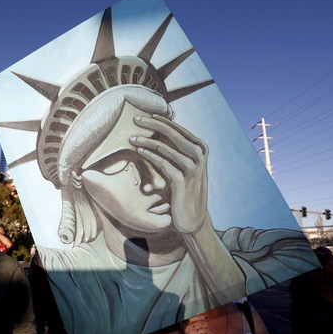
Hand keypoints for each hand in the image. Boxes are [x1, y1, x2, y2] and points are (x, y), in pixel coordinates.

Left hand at [131, 114, 208, 232]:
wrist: (193, 218)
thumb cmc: (185, 190)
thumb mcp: (185, 166)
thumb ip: (177, 150)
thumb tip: (160, 130)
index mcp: (201, 148)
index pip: (179, 129)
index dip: (161, 121)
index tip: (145, 116)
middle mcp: (199, 156)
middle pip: (173, 133)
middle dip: (152, 124)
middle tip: (135, 119)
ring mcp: (192, 168)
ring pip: (166, 148)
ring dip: (147, 141)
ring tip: (131, 138)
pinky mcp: (182, 181)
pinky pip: (163, 164)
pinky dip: (150, 156)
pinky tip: (139, 151)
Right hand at [180, 314, 211, 333]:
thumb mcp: (189, 330)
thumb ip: (194, 323)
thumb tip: (203, 316)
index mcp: (184, 326)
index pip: (192, 319)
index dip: (199, 317)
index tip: (205, 317)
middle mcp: (187, 330)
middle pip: (199, 324)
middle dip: (206, 325)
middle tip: (208, 327)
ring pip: (204, 330)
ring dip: (209, 331)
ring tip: (210, 333)